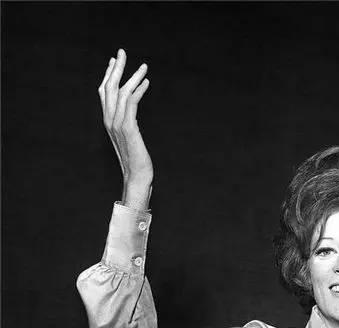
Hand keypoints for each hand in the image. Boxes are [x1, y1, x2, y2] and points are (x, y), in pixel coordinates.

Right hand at [98, 49, 152, 207]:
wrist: (137, 178)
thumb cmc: (137, 161)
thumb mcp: (130, 139)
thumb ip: (128, 125)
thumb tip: (131, 116)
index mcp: (108, 122)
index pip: (104, 93)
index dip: (108, 75)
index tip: (114, 61)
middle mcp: (109, 121)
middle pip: (109, 87)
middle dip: (116, 68)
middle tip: (123, 52)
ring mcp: (117, 124)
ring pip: (121, 92)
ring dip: (132, 77)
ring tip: (143, 66)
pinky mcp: (129, 128)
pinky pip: (131, 103)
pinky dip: (139, 90)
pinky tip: (147, 83)